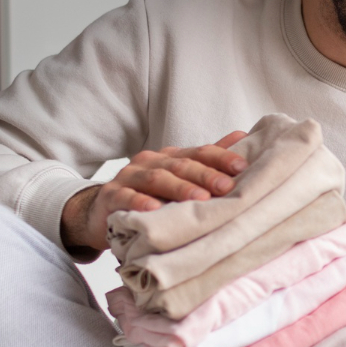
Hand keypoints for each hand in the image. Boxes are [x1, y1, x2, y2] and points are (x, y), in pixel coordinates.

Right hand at [61, 131, 249, 251]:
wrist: (103, 210)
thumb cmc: (149, 194)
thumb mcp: (178, 178)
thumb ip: (207, 159)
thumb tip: (243, 136)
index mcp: (170, 156)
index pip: (199, 152)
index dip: (221, 158)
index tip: (242, 167)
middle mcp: (151, 162)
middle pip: (181, 165)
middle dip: (206, 175)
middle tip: (226, 186)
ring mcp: (129, 177)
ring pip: (157, 179)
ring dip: (179, 188)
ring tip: (199, 198)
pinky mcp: (111, 196)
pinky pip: (126, 197)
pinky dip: (140, 202)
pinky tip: (154, 209)